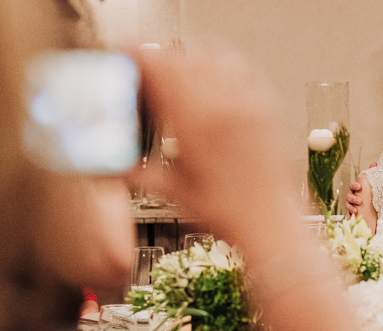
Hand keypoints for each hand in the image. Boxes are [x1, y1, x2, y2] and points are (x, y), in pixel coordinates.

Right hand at [135, 43, 289, 234]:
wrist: (272, 225)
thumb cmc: (230, 215)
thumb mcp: (175, 192)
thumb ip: (138, 173)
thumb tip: (110, 167)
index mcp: (195, 122)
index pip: (158, 64)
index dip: (135, 54)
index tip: (124, 56)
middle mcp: (224, 105)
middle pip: (183, 54)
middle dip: (158, 57)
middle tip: (145, 69)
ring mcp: (249, 104)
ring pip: (214, 53)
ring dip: (190, 56)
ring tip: (177, 72)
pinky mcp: (267, 108)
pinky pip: (242, 69)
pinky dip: (222, 66)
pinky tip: (214, 82)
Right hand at [345, 162, 376, 215]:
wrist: (377, 211)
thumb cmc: (373, 196)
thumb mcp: (374, 185)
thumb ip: (373, 173)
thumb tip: (374, 163)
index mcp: (358, 190)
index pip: (353, 186)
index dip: (354, 186)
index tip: (359, 186)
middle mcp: (354, 197)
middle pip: (349, 196)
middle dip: (353, 198)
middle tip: (359, 200)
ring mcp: (353, 206)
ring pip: (348, 205)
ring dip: (351, 207)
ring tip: (356, 209)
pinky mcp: (353, 214)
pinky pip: (349, 214)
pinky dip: (351, 214)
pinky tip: (354, 215)